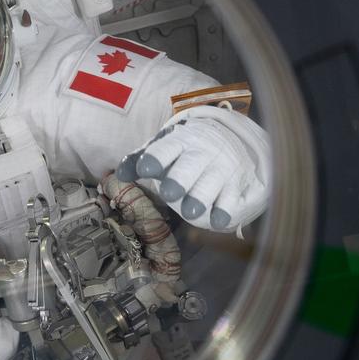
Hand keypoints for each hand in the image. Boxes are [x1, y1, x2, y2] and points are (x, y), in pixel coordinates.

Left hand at [116, 106, 270, 231]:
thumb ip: (141, 160)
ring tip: (191, 212)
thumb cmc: (188, 150)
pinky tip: (219, 221)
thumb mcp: (166, 147)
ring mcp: (223, 169)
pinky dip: (227, 210)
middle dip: (180, 180)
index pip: (166, 149)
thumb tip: (120, 175)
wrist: (234, 139)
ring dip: (201, 197)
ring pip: (212, 183)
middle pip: (190, 166)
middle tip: (169, 194)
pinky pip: (233, 199)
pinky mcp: (238, 185)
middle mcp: (202, 153)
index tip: (146, 168)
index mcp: (180, 142)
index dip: (156, 159)